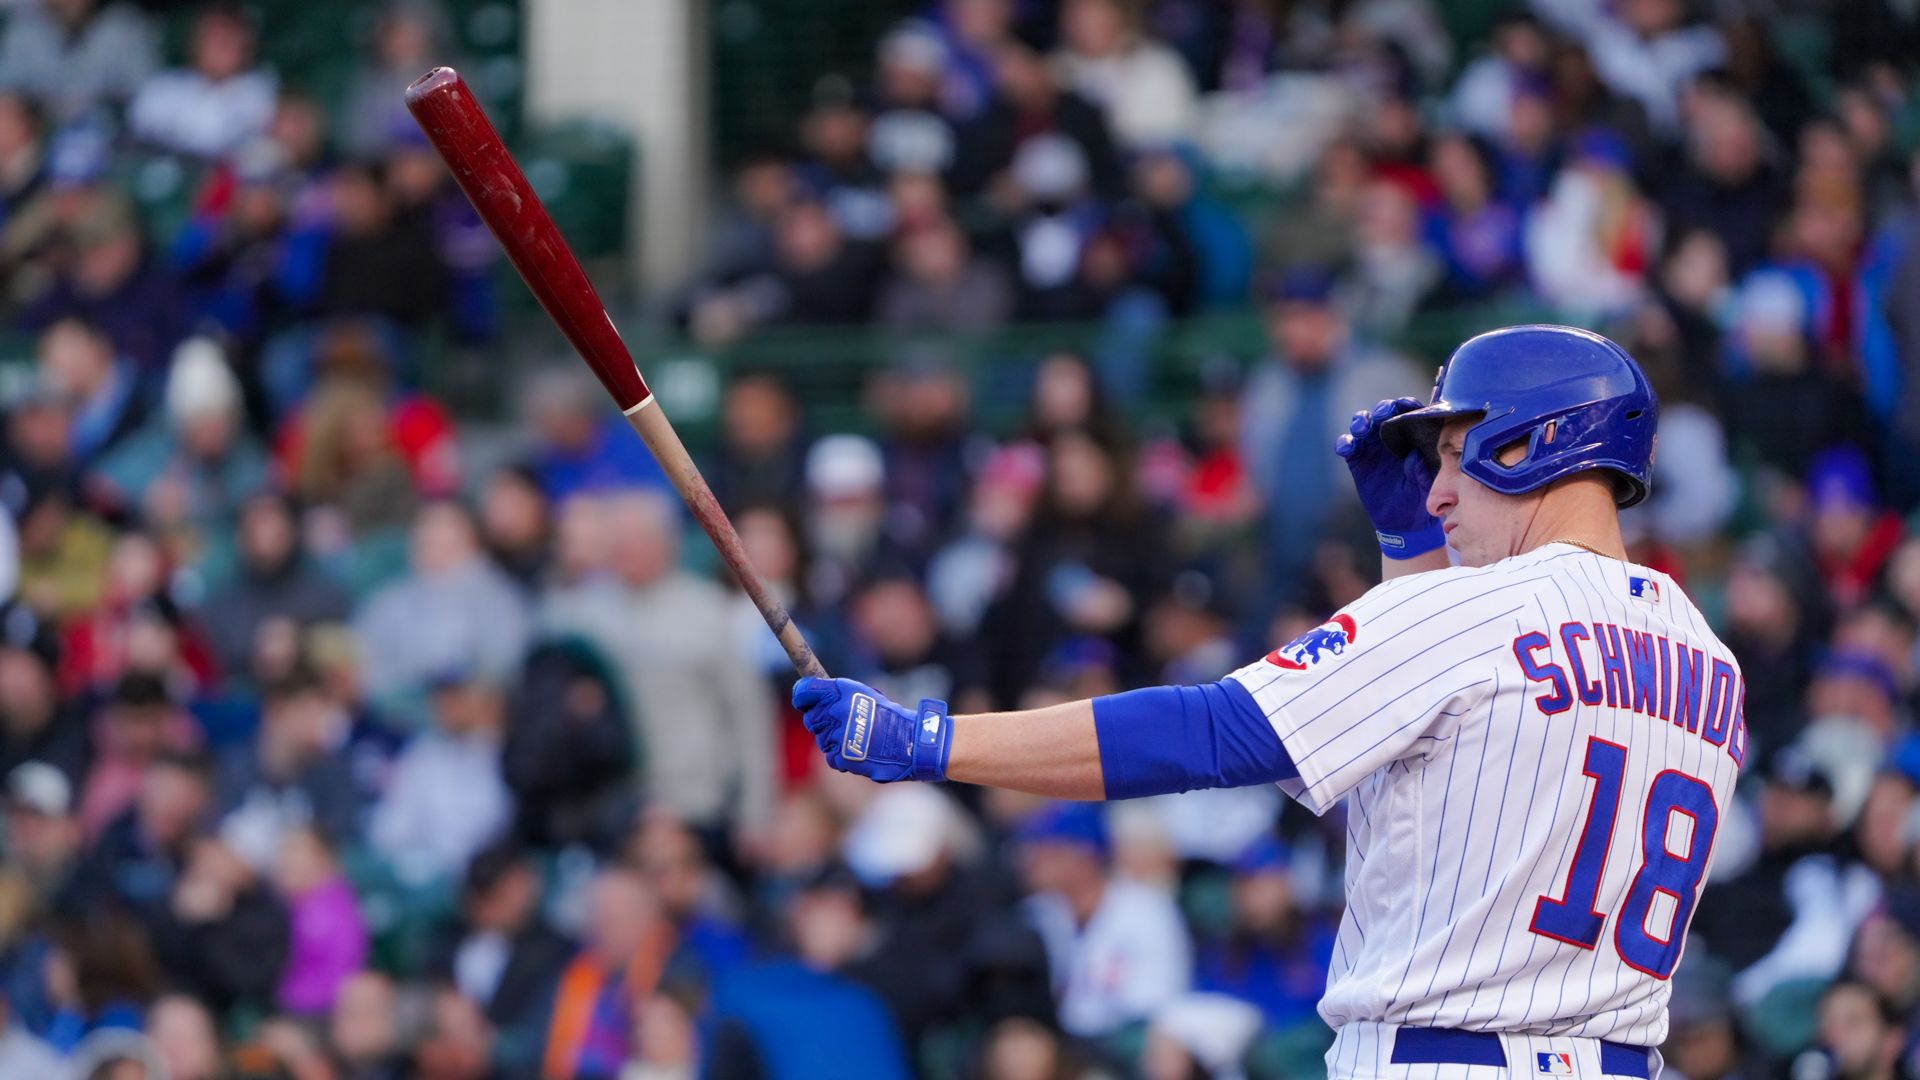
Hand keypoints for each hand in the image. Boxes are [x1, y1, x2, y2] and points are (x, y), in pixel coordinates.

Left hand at [792, 677, 950, 782]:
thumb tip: (809, 699)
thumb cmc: (887, 717)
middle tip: (843, 724)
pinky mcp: (842, 755)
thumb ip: (836, 696)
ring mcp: (838, 734)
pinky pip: (831, 756)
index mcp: (841, 691)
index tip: (804, 702)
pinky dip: (842, 756)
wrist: (909, 741)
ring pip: (821, 739)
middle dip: (822, 722)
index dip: (802, 697)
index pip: (804, 692)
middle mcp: (837, 710)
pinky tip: (860, 751)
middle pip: (810, 719)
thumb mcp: (863, 694)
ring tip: (859, 738)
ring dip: (834, 740)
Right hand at [1335, 397, 1443, 558]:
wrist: (1401, 521)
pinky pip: (1347, 446)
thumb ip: (1421, 472)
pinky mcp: (1357, 460)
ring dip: (1360, 421)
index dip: (1406, 404)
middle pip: (1384, 413)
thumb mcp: (1425, 487)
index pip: (1410, 412)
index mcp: (1413, 437)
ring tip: (1361, 429)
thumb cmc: (1419, 499)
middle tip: (1382, 415)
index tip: (1404, 405)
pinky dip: (1344, 443)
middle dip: (1382, 409)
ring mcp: (1372, 447)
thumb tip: (1415, 456)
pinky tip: (1346, 448)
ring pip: (1362, 424)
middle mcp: (1391, 437)